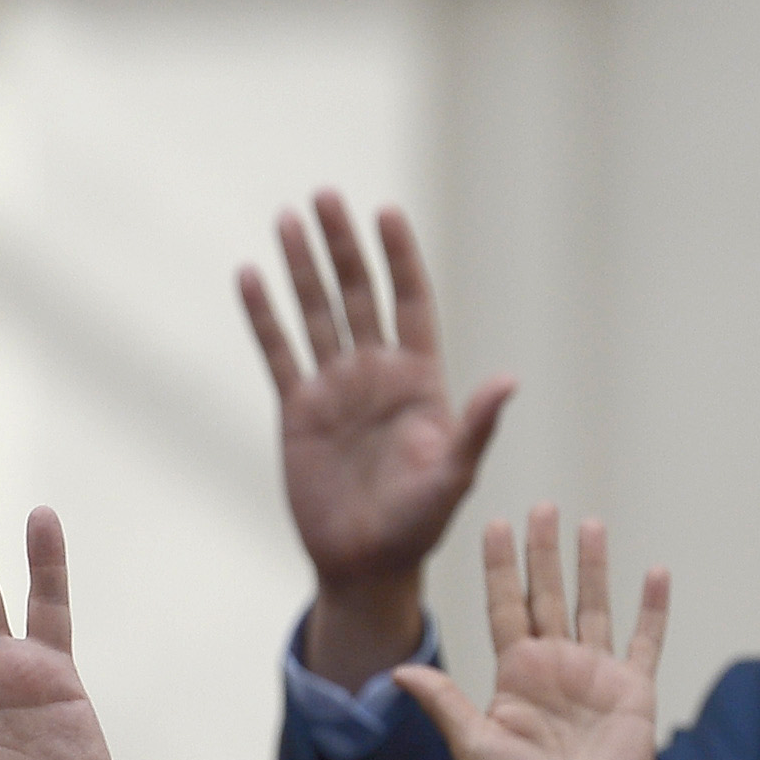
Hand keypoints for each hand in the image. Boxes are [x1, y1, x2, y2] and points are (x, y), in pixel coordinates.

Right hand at [240, 193, 510, 674]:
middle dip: (342, 245)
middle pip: (359, 293)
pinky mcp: (298, 412)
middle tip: (325, 196)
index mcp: (419, 378)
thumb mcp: (455, 477)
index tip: (384, 212)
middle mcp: (376, 373)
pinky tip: (249, 277)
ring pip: (316, 313)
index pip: (409, 300)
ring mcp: (335, 389)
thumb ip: (477, 426)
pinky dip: (264, 317)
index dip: (398, 256)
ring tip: (287, 217)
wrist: (364, 563)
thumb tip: (509, 381)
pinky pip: (278, 354)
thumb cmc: (418, 525)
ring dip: (301, 267)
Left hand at [388, 507, 664, 759]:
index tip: (494, 524)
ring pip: (594, 605)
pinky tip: (656, 572)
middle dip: (543, 552)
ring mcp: (595, 676)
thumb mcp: (474, 749)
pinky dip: (653, 607)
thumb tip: (400, 670)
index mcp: (514, 676)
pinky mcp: (632, 690)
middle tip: (541, 507)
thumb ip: (445, 705)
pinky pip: (646, 640)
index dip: (500, 567)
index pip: (505, 607)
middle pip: (547, 595)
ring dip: (593, 566)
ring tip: (590, 524)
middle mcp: (554, 668)